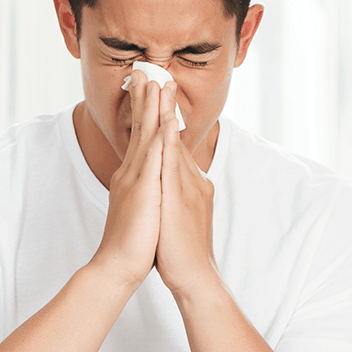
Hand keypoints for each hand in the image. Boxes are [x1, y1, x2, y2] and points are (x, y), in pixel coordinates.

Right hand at [90, 70, 165, 289]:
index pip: (140, 137)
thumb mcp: (139, 207)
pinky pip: (152, 157)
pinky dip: (157, 135)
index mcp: (133, 176)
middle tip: (145, 71)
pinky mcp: (143, 190)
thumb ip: (143, 189)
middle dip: (143, 99)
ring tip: (153, 81)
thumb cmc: (133, 241)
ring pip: (145, 135)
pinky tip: (163, 118)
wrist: (118, 265)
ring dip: (150, 107)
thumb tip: (149, 181)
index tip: (146, 89)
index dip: (143, 112)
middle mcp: (131, 172)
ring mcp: (136, 179)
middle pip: (139, 128)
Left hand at [154, 83, 218, 297]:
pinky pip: (174, 164)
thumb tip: (166, 185)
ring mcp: (188, 187)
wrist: (194, 278)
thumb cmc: (182, 250)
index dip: (166, 118)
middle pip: (176, 135)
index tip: (157, 94)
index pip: (174, 144)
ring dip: (167, 112)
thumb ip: (174, 194)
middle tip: (159, 74)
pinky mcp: (181, 198)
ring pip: (175, 142)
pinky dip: (170, 141)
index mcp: (187, 183)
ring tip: (161, 84)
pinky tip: (166, 122)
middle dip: (166, 104)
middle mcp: (191, 179)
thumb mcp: (177, 214)